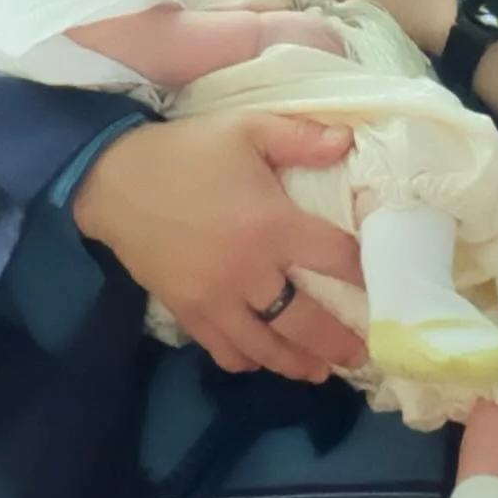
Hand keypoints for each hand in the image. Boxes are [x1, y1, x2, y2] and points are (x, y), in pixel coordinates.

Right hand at [72, 100, 365, 374]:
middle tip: (362, 353)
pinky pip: (225, 351)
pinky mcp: (188, 313)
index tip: (384, 286)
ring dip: (298, 362)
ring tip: (320, 369)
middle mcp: (249, 271)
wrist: (113, 181)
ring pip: (267, 347)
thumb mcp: (245, 128)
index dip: (364, 274)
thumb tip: (349, 142)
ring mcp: (216, 299)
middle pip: (306, 322)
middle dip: (339, 342)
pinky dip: (249, 359)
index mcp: (271, 225)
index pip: (334, 259)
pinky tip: (263, 357)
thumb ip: (300, 136)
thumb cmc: (186, 153)